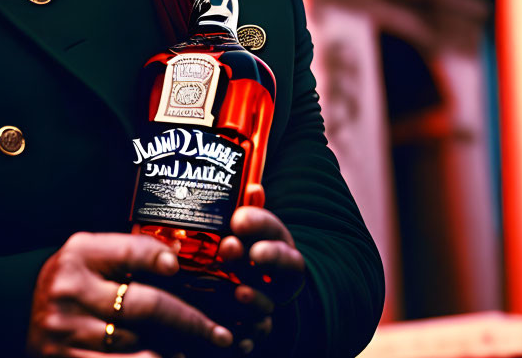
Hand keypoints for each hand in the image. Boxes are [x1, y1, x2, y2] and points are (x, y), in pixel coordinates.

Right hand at [27, 231, 233, 356]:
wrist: (14, 308)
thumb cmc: (70, 277)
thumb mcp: (89, 252)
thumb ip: (128, 251)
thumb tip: (180, 257)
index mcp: (81, 254)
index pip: (132, 250)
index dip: (161, 259)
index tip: (182, 269)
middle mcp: (71, 290)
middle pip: (146, 305)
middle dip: (190, 320)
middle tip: (220, 332)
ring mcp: (66, 331)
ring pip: (137, 343)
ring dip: (174, 350)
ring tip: (200, 351)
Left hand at [214, 189, 305, 352]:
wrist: (256, 296)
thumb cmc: (244, 256)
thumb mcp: (245, 233)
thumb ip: (247, 212)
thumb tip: (253, 184)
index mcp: (276, 242)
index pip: (273, 228)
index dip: (259, 223)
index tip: (238, 219)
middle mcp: (281, 272)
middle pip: (283, 262)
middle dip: (268, 255)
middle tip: (248, 251)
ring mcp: (275, 301)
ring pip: (272, 300)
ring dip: (258, 297)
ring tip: (240, 292)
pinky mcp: (261, 331)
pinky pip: (260, 335)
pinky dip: (250, 335)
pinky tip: (238, 335)